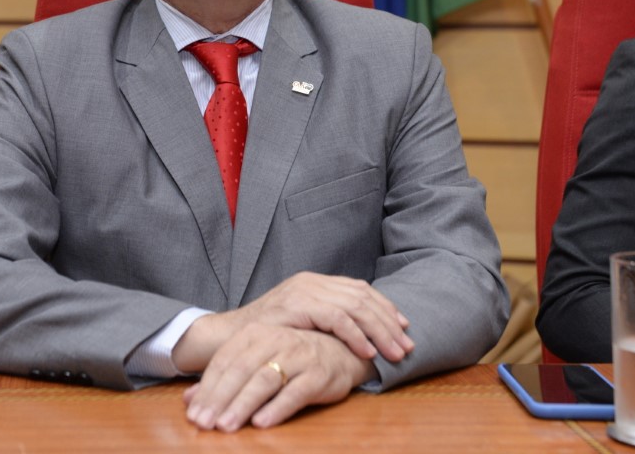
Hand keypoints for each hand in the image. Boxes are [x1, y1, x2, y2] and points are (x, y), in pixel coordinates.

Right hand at [173, 272, 412, 372]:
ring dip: (379, 332)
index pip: (359, 288)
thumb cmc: (266, 336)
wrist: (228, 337)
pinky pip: (336, 318)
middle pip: (362, 296)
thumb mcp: (300, 322)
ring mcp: (303, 291)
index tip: (404, 327)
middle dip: (388, 322)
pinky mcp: (296, 306)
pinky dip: (356, 335)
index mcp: (314, 282)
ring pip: (355, 306)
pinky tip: (367, 351)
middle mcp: (311, 282)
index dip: (385, 307)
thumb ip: (326, 319)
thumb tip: (362, 331)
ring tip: (394, 353)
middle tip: (406, 345)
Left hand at [183, 322, 374, 431]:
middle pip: (241, 370)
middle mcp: (275, 340)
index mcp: (255, 334)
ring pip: (265, 380)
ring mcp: (299, 355)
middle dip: (220, 399)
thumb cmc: (291, 358)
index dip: (207, 389)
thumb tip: (188, 401)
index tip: (194, 415)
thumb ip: (223, 380)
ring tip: (227, 426)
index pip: (224, 361)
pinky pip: (296, 391)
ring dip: (243, 404)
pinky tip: (262, 423)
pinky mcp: (319, 373)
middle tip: (205, 424)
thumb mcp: (256, 362)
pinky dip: (277, 407)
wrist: (341, 350)